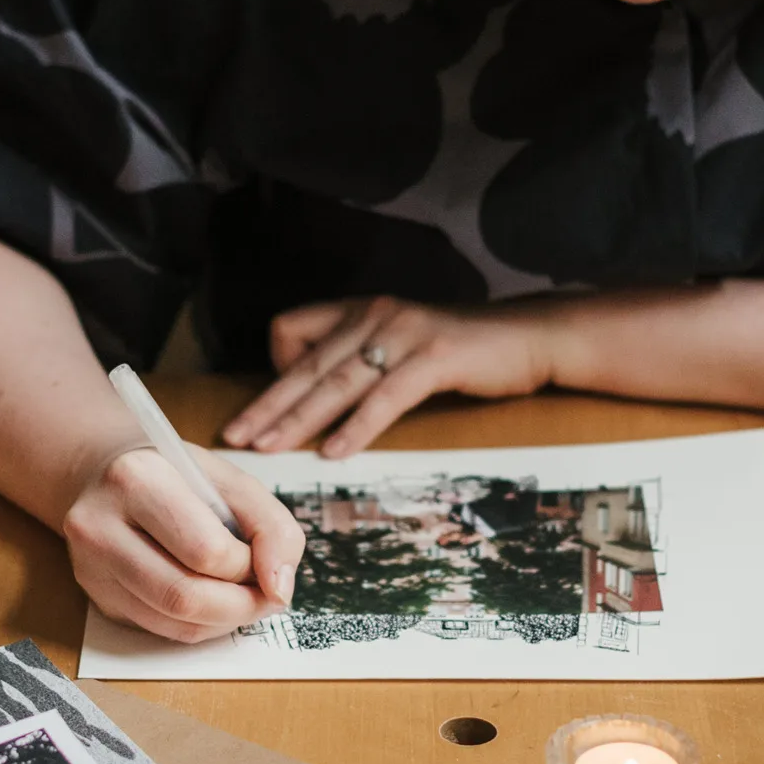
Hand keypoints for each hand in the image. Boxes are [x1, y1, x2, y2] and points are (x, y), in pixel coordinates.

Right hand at [62, 445, 305, 644]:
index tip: (263, 559)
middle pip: (184, 597)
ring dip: (225, 621)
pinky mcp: (98, 597)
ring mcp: (90, 567)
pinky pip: (161, 630)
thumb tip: (279, 589)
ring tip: (244, 597)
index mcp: (136, 480)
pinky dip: (200, 625)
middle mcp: (99, 526)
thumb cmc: (174, 475)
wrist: (104, 474)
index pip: (207, 551)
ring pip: (174, 623)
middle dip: (241, 606)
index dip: (250, 566)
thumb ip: (271, 526)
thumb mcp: (229, 480)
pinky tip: (212, 601)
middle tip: (266, 595)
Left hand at [220, 295, 557, 456]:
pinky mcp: (434, 358)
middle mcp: (375, 315)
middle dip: (267, 404)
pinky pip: (385, 398)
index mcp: (360, 310)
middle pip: (306, 364)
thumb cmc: (463, 350)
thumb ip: (361, 360)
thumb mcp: (402, 344)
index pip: (292, 328)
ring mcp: (405, 334)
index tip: (266, 407)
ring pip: (337, 382)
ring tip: (270, 448)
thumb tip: (318, 400)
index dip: (275, 367)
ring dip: (299, 419)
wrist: (529, 336)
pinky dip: (357, 427)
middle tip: (234, 436)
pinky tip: (334, 452)